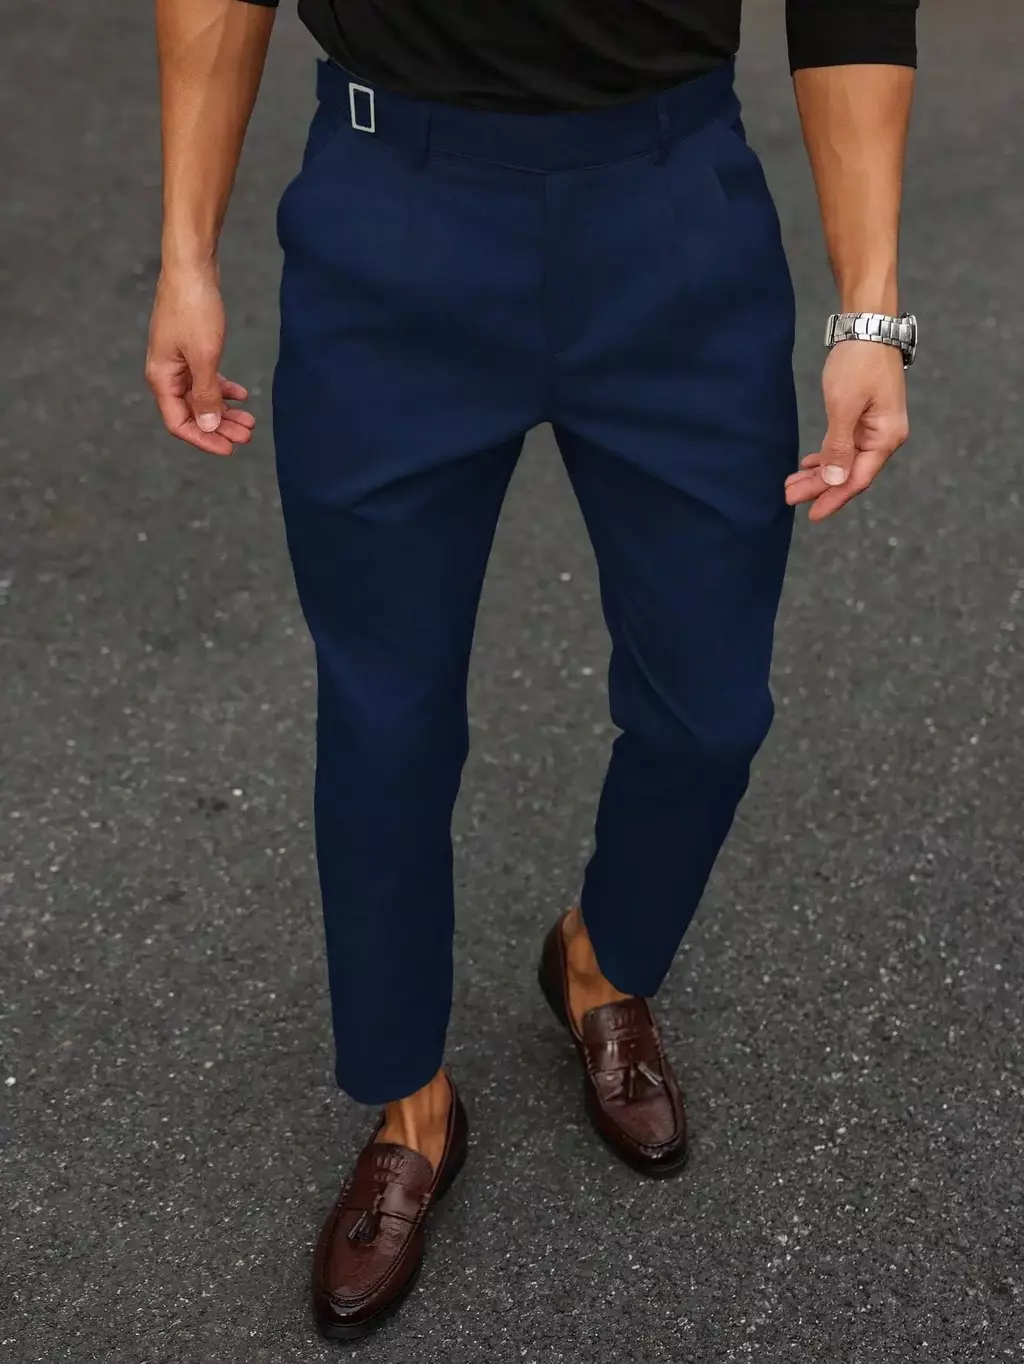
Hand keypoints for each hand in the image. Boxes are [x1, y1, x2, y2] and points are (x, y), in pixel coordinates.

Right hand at [145, 265, 255, 455]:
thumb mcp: (204, 357)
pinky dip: (224, 389)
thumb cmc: (194, 308)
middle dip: (220, 427)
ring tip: (249, 421)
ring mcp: (178, 361)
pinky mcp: (190, 349)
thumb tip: (208, 426)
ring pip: (202, 397)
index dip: (203, 439)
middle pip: (192, 413)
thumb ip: (206, 394)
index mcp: (162, 378)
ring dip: (225, 411)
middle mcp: (166, 373)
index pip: (179, 422)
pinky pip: (206, 379)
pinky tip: (242, 395)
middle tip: (248, 435)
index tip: (229, 448)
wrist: (191, 267)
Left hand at [785, 340, 908, 520]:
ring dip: (819, 473)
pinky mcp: (864, 417)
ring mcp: (875, 427)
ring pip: (845, 460)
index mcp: (886, 437)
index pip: (858, 478)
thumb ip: (839, 446)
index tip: (811, 514)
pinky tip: (809, 465)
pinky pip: (845, 446)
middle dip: (819, 486)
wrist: (868, 326)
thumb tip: (834, 480)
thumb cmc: (859, 363)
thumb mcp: (844, 406)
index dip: (834, 497)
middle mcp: (885, 437)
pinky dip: (826, 456)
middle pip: (850, 472)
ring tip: (792, 484)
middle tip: (788, 496)